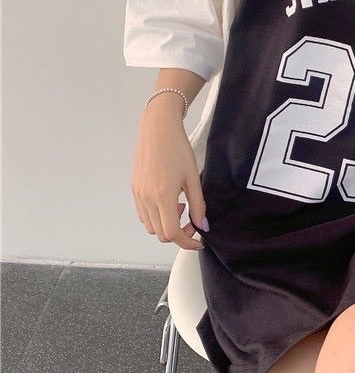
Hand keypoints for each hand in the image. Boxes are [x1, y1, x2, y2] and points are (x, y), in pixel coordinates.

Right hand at [131, 101, 205, 250]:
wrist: (158, 130)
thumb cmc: (178, 150)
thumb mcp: (193, 178)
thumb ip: (198, 205)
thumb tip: (203, 226)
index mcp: (163, 197)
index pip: (172, 234)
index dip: (186, 242)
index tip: (198, 240)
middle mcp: (146, 199)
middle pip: (160, 234)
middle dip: (178, 233)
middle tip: (191, 219)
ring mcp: (138, 195)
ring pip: (151, 226)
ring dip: (166, 224)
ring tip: (180, 205)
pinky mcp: (134, 189)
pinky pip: (144, 214)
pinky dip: (157, 216)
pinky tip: (169, 200)